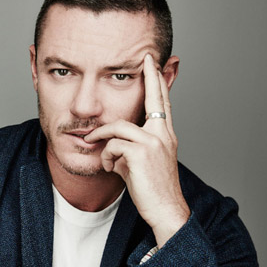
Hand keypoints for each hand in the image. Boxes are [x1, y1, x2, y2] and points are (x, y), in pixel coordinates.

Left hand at [84, 54, 189, 246]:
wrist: (165, 210)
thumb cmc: (151, 191)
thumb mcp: (138, 166)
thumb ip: (126, 150)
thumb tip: (109, 147)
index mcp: (165, 135)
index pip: (162, 102)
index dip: (158, 81)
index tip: (154, 61)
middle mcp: (163, 134)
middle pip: (153, 99)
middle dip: (150, 76)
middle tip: (146, 56)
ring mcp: (154, 142)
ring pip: (118, 127)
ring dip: (103, 139)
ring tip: (101, 157)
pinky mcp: (142, 153)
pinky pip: (113, 145)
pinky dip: (105, 157)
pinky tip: (108, 169)